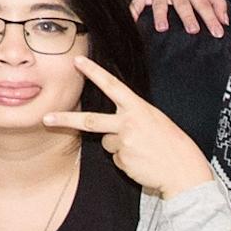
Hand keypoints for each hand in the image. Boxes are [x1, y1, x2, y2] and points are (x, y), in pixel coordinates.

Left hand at [44, 54, 212, 194]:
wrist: (183, 168)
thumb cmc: (171, 142)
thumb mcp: (154, 120)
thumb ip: (132, 117)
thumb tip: (113, 130)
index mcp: (137, 107)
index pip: (112, 85)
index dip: (94, 72)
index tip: (77, 61)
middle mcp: (128, 122)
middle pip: (90, 120)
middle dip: (66, 120)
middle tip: (47, 118)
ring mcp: (123, 142)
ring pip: (107, 143)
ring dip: (120, 147)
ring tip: (142, 150)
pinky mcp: (122, 160)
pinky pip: (117, 159)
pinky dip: (127, 160)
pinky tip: (142, 161)